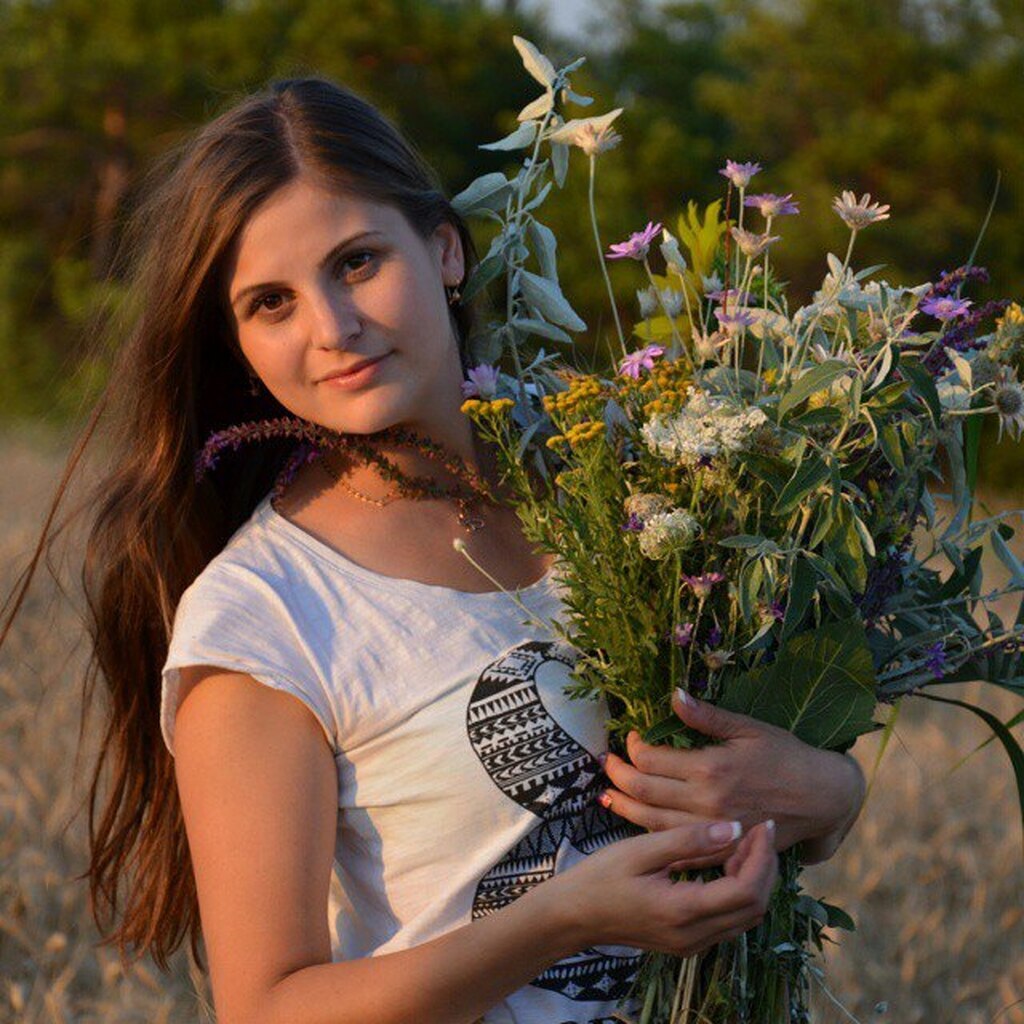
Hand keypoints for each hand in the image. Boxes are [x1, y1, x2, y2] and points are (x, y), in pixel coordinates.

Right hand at [546, 819, 777, 956]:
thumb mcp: (640, 851)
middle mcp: (694, 935)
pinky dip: (738, 891)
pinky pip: (729, 920)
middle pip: (754, 908)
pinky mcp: (687, 942)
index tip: (762, 824)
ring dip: (754, 880)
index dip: (762, 857)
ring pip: (746, 917)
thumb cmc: (600, 877)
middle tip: (759, 830)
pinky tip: (726, 863)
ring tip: (745, 843)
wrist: (573, 915)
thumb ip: (688, 841)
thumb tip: (733, 829)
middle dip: (765, 867)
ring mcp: (692, 944)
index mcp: (683, 911)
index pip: (746, 891)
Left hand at [598, 689, 864, 866]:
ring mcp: (711, 830)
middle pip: (644, 791)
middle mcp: (706, 802)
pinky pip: (676, 848)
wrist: (821, 797)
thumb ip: (706, 716)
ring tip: (608, 794)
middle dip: (619, 775)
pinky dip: (651, 837)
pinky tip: (638, 828)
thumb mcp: (747, 727)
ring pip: (652, 823)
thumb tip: (673, 695)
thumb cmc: (785, 755)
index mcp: (710, 768)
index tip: (630, 737)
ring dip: (625, 807)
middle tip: (608, 764)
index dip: (632, 747)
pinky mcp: (720, 849)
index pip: (650, 759)